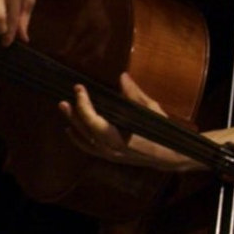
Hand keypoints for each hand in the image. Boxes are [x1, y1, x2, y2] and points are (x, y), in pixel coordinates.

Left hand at [58, 73, 196, 169]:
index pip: (94, 122)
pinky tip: (70, 129)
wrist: (170, 157)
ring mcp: (111, 155)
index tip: (80, 88)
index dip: (84, 104)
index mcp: (122, 138)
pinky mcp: (111, 157)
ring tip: (64, 108)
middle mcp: (113, 149)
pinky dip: (78, 139)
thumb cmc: (163, 133)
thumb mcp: (152, 110)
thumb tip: (122, 76)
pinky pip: (89, 148)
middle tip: (66, 97)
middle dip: (75, 113)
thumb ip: (135, 94)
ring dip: (73, 123)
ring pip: (85, 141)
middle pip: (85, 131)